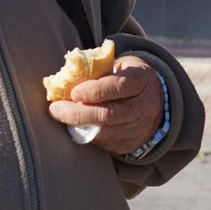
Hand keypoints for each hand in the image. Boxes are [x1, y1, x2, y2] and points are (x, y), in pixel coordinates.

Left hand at [48, 56, 163, 155]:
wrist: (154, 100)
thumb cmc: (128, 77)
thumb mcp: (120, 65)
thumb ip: (99, 70)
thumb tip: (68, 78)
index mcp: (142, 80)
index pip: (120, 86)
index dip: (95, 90)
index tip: (73, 92)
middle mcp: (145, 106)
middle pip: (110, 114)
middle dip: (78, 113)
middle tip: (56, 109)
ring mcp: (140, 128)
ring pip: (106, 132)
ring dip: (78, 125)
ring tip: (60, 116)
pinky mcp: (131, 144)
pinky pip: (105, 143)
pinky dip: (86, 134)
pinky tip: (74, 126)